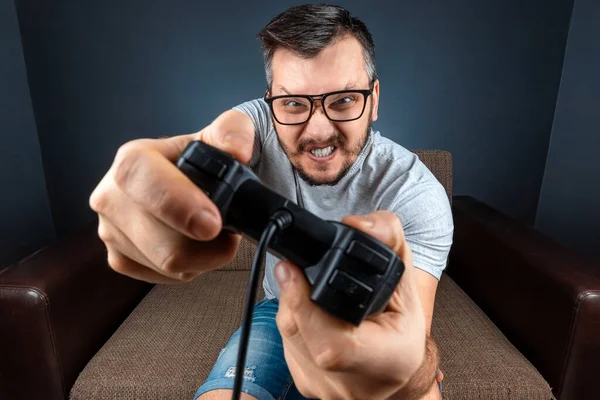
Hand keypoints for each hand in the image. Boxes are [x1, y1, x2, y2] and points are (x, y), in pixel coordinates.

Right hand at [89, 110, 254, 283]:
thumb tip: (236, 149)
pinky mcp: (119, 259)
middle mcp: (111, 196)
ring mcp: (111, 231)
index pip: (142, 181)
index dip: (179, 205)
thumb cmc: (202, 160)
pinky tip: (195, 246)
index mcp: (132, 160)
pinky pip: (163, 278)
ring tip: (213, 234)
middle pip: (161, 241)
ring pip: (167, 265)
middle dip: (208, 245)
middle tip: (229, 230)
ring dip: (203, 257)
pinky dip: (190, 268)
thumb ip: (232, 131)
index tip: (213, 223)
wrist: (188, 179)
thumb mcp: (222, 133)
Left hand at [274, 211, 427, 399]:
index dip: (305, 306)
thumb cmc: (400, 324)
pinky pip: (286, 346)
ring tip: (313, 293)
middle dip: (295, 294)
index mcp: (388, 359)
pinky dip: (294, 323)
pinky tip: (312, 315)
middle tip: (296, 268)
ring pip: (287, 336)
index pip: (335, 344)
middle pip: (300, 331)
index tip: (291, 270)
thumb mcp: (405, 276)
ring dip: (292, 306)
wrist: (395, 368)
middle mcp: (354, 384)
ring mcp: (325, 390)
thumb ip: (388, 238)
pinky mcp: (306, 386)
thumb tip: (358, 224)